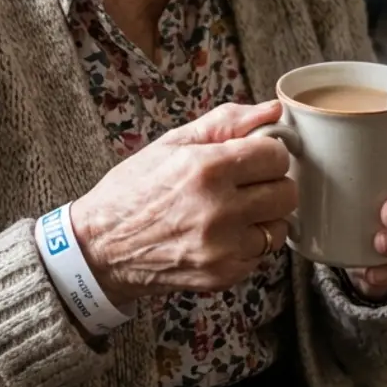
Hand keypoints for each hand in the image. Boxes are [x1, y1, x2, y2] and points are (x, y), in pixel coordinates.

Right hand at [70, 101, 297, 307]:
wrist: (100, 249)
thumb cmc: (132, 192)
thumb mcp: (171, 144)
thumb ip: (226, 122)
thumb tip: (272, 110)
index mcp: (206, 168)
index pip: (276, 155)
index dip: (266, 152)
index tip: (251, 157)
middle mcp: (219, 210)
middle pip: (287, 192)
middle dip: (270, 184)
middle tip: (245, 184)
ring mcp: (223, 248)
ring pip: (280, 227)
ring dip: (263, 217)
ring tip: (233, 212)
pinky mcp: (223, 275)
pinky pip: (261, 255)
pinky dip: (248, 244)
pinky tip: (221, 235)